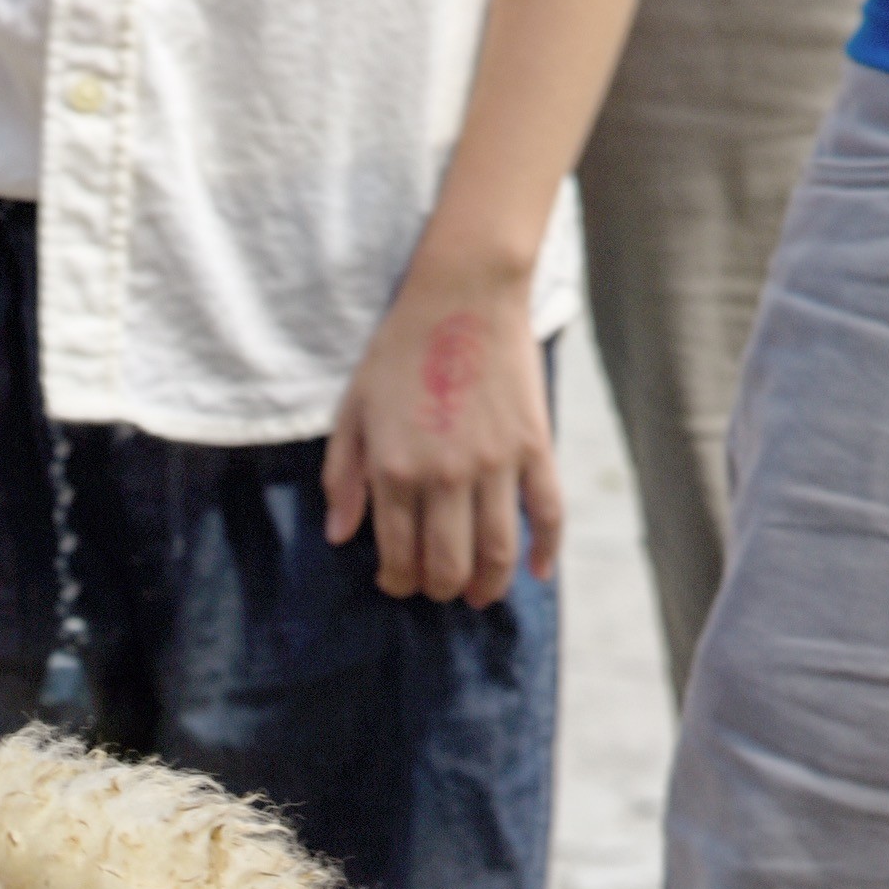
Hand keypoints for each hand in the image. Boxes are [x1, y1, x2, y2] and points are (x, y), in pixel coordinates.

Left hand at [320, 256, 552, 608]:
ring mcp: (495, 464)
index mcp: (396, 470)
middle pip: (449, 565)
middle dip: (441, 588)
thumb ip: (342, 476)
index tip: (397, 581)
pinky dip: (547, 550)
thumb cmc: (400, 350)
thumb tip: (341, 536)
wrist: (464, 294)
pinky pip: (548, 512)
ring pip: (498, 551)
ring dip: (489, 585)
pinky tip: (540, 573)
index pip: (399, 554)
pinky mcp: (534, 446)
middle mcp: (446, 476)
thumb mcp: (353, 408)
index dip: (398, 580)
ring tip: (481, 594)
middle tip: (438, 587)